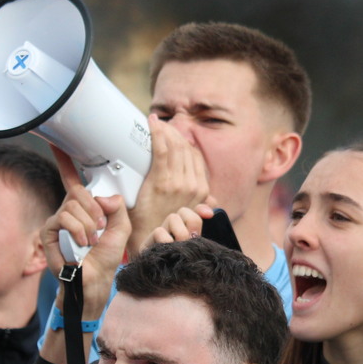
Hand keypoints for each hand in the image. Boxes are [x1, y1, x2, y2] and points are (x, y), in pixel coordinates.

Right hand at [42, 149, 131, 317]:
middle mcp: (69, 210)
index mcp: (86, 206)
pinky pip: (64, 217)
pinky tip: (82, 242)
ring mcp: (58, 220)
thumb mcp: (121, 226)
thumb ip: (116, 206)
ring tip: (92, 240)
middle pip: (78, 191)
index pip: (73, 178)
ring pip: (73, 205)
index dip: (65, 160)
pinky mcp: (49, 231)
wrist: (96, 280)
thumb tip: (101, 197)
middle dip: (95, 209)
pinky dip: (78, 229)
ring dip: (89, 224)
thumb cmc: (107, 257)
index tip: (56, 142)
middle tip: (101, 226)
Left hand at [125, 116, 209, 257]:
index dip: (185, 142)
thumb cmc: (164, 227)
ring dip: (165, 130)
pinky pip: (161, 151)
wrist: (150, 240)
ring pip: (175, 146)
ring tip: (156, 123)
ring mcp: (177, 183)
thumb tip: (212, 204)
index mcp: (200, 190)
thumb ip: (201, 206)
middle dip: (174, 132)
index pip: (196, 156)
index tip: (174, 133)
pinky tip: (152, 124)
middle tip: (162, 124)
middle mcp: (192, 185)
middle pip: (185, 148)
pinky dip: (157, 134)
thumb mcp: (190, 216)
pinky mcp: (160, 182)